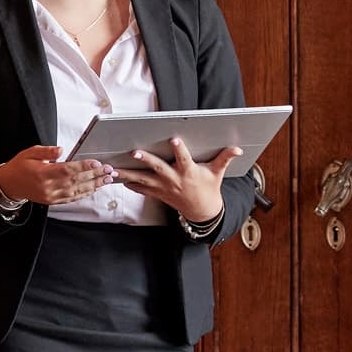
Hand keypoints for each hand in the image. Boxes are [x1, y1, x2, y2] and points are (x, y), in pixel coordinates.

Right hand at [0, 145, 114, 205]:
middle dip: (95, 175)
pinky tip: (94, 189)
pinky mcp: (53, 201)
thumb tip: (60, 150)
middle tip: (109, 170)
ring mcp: (51, 196)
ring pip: (77, 191)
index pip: (68, 170)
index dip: (84, 167)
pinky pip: (72, 198)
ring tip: (107, 179)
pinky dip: (85, 193)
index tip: (97, 163)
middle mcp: (49, 187)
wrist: (9, 185)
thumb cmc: (20, 167)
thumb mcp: (30, 153)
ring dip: (94, 185)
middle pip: (76, 181)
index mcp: (43, 174)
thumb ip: (46, 151)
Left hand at [112, 137, 241, 223]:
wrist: (202, 211)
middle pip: (158, 168)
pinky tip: (117, 179)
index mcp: (189, 172)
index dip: (179, 149)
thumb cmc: (209, 188)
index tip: (173, 139)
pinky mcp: (158, 194)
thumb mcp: (217, 173)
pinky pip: (141, 189)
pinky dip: (129, 184)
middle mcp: (174, 180)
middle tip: (134, 152)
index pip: (184, 159)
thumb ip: (225, 158)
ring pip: (144, 180)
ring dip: (129, 174)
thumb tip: (238, 148)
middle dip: (146, 160)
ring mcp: (164, 188)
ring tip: (114, 169)